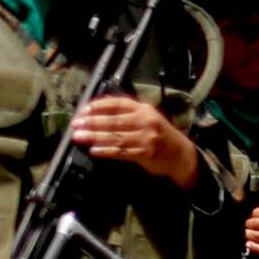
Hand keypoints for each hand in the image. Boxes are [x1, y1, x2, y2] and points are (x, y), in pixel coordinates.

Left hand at [70, 94, 199, 186]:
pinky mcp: (145, 154)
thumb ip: (127, 114)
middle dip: (92, 122)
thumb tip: (97, 112)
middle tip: (76, 123)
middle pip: (113, 120)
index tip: (84, 109)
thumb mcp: (148, 117)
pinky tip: (94, 150)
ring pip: (115, 136)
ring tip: (79, 136)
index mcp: (144, 109)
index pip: (118, 103)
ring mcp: (146, 138)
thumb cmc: (160, 135)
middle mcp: (145, 121)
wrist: (182, 155)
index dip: (99, 105)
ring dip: (94, 137)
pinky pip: (121, 152)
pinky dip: (106, 151)